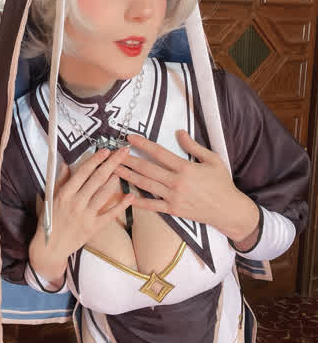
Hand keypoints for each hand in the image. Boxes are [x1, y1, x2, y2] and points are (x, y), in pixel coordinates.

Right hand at [29, 146, 133, 281]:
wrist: (50, 248)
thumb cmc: (50, 221)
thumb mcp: (51, 198)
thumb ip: (60, 181)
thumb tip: (67, 164)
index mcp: (64, 193)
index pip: (83, 172)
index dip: (96, 160)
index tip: (106, 150)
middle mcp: (76, 202)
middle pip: (97, 179)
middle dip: (112, 163)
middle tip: (123, 152)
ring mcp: (86, 215)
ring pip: (104, 193)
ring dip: (116, 179)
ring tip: (126, 167)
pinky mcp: (93, 227)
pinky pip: (110, 214)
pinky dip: (121, 205)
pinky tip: (131, 195)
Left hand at [114, 131, 258, 240]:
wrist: (228, 210)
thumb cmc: (222, 183)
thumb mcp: (212, 160)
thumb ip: (194, 146)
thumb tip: (179, 132)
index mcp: (185, 168)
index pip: (159, 153)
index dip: (143, 144)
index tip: (129, 138)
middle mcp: (176, 182)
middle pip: (147, 169)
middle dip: (128, 160)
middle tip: (113, 154)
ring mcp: (173, 197)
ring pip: (145, 185)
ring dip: (128, 177)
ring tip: (113, 170)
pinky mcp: (173, 210)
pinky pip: (152, 206)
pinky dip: (138, 201)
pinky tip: (126, 196)